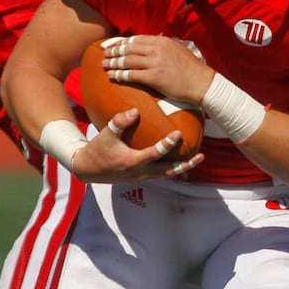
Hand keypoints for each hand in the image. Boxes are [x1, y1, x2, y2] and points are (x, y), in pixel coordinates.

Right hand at [71, 109, 203, 182]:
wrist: (89, 169)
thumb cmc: (98, 149)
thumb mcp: (106, 134)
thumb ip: (120, 122)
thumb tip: (135, 110)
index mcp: (132, 162)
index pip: (154, 154)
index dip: (167, 144)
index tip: (178, 133)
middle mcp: (141, 173)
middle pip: (169, 171)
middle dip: (185, 165)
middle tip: (200, 156)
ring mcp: (142, 177)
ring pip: (167, 175)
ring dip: (183, 168)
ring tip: (197, 158)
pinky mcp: (142, 178)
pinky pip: (161, 174)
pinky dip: (172, 168)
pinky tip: (181, 159)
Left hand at [102, 35, 212, 107]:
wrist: (202, 83)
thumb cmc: (193, 70)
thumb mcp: (178, 50)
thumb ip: (164, 46)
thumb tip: (153, 46)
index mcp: (162, 41)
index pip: (136, 39)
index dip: (122, 42)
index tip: (114, 45)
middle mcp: (157, 49)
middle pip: (129, 48)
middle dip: (114, 51)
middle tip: (105, 54)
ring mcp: (155, 63)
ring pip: (128, 60)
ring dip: (114, 63)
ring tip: (105, 65)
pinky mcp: (154, 77)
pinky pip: (132, 75)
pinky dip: (120, 75)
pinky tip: (113, 76)